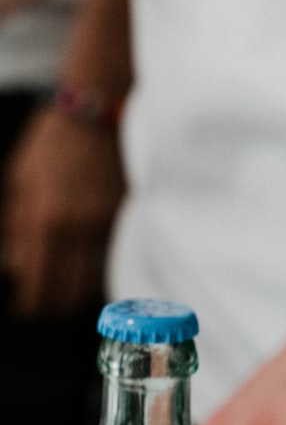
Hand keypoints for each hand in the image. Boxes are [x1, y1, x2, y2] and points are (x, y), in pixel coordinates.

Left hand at [1, 108, 122, 317]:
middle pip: (71, 290)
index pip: (39, 281)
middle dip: (58, 306)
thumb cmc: (56, 142)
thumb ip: (15, 227)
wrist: (103, 113)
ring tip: (70, 297)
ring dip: (82, 294)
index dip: (33, 303)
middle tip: (48, 311)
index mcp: (47, 219)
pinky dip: (103, 274)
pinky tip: (94, 274)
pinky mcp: (131, 222)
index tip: (29, 311)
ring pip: (97, 281)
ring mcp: (110, 227)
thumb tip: (15, 267)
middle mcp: (81, 229)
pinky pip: (116, 261)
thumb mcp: (20, 179)